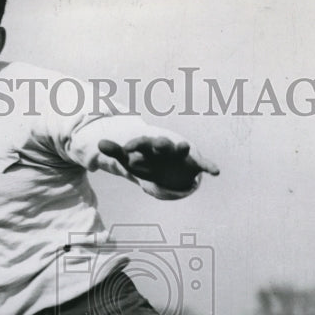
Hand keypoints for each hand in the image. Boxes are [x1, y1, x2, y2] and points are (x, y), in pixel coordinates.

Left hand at [98, 136, 218, 192]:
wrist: (169, 168)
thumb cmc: (147, 162)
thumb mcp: (130, 159)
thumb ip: (116, 151)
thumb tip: (98, 143)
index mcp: (149, 146)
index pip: (142, 143)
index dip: (136, 145)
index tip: (127, 147)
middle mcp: (166, 148)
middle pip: (162, 144)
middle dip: (161, 144)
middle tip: (159, 144)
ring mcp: (180, 154)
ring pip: (181, 149)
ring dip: (183, 148)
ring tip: (185, 146)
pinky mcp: (194, 163)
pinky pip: (203, 164)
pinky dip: (210, 167)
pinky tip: (216, 172)